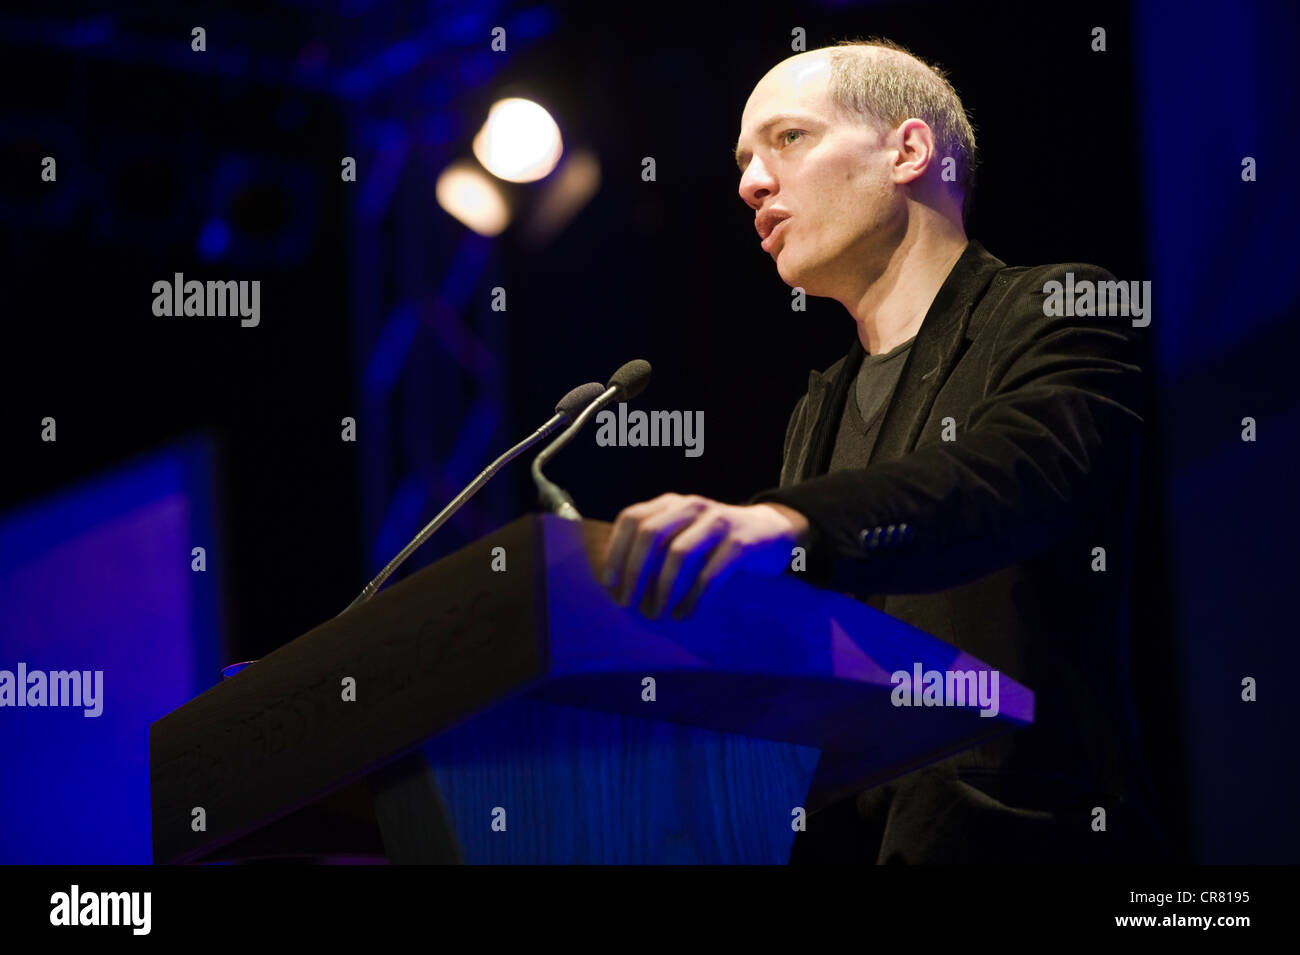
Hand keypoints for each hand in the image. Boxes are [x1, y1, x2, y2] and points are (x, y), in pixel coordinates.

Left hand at [601, 493, 810, 620]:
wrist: (770, 532)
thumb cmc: (714, 541)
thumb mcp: (683, 533)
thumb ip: (655, 547)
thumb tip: (616, 583)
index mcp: (672, 503)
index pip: (632, 518)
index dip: (616, 550)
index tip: (608, 583)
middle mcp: (692, 506)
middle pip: (651, 535)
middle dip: (634, 573)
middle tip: (627, 604)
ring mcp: (718, 522)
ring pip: (679, 555)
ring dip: (663, 591)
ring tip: (657, 616)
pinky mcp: (740, 543)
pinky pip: (710, 574)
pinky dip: (692, 599)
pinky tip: (684, 615)